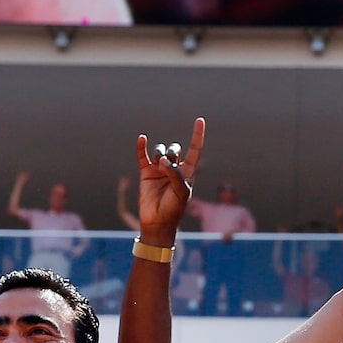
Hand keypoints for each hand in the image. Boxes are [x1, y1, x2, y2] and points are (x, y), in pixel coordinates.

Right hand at [133, 120, 203, 242]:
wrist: (157, 222)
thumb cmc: (174, 210)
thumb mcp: (182, 193)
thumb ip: (176, 175)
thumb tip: (164, 160)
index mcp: (188, 172)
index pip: (195, 149)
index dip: (197, 135)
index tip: (200, 120)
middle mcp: (174, 168)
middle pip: (174, 149)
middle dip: (172, 152)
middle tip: (167, 166)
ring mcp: (159, 169)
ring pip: (160, 150)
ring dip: (160, 153)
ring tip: (159, 165)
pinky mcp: (146, 172)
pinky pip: (143, 156)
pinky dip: (142, 147)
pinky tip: (142, 139)